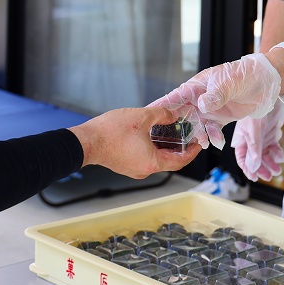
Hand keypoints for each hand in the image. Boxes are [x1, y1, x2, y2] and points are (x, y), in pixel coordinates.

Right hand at [70, 106, 200, 178]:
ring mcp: (134, 170)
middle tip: (186, 135)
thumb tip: (173, 114)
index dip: (191, 152)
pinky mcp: (125, 165)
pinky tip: (152, 135)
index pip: (180, 161)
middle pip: (169, 161)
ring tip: (170, 132)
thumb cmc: (110, 132)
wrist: (86, 141)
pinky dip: (152, 149)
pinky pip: (145, 159)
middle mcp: (144, 170)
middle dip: (179, 147)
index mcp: (152, 163)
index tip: (197, 143)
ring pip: (156, 160)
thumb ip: (162, 114)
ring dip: (165, 147)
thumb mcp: (142, 116)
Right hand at [150, 53, 281, 148]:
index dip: (161, 105)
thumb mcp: (230, 83)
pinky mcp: (221, 117)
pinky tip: (216, 142)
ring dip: (197, 135)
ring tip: (201, 143)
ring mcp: (211, 108)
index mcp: (199, 85)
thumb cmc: (246, 74)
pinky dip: (212, 137)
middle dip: (175, 126)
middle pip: (182, 114)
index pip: (176, 96)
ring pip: (196, 125)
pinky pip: (211, 130)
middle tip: (168, 138)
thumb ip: (216, 95)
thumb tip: (202, 105)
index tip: (147, 113)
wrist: (267, 82)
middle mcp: (201, 98)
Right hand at [232, 102, 283, 181]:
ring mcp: (261, 138)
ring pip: (264, 156)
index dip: (248, 169)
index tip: (255, 177)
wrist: (273, 96)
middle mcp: (250, 140)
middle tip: (269, 176)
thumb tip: (253, 168)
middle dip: (261, 168)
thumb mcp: (254, 132)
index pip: (242, 159)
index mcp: (241, 140)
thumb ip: (254, 150)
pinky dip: (276, 153)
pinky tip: (279, 156)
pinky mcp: (270, 135)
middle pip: (254, 160)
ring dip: (270, 163)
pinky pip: (273, 148)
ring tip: (277, 169)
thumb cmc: (258, 110)